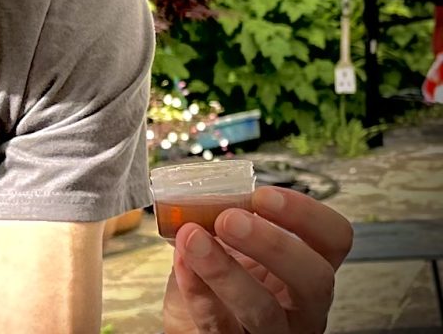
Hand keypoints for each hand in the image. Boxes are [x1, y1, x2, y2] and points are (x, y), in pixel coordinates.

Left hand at [162, 185, 353, 332]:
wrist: (190, 325)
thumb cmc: (218, 283)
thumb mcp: (228, 246)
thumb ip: (221, 221)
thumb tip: (202, 195)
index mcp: (306, 270)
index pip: (334, 239)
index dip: (307, 214)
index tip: (263, 195)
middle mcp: (301, 306)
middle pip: (315, 280)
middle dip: (274, 245)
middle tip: (230, 219)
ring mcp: (272, 333)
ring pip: (264, 312)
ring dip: (226, 271)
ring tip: (193, 239)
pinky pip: (217, 324)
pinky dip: (195, 290)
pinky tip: (181, 262)